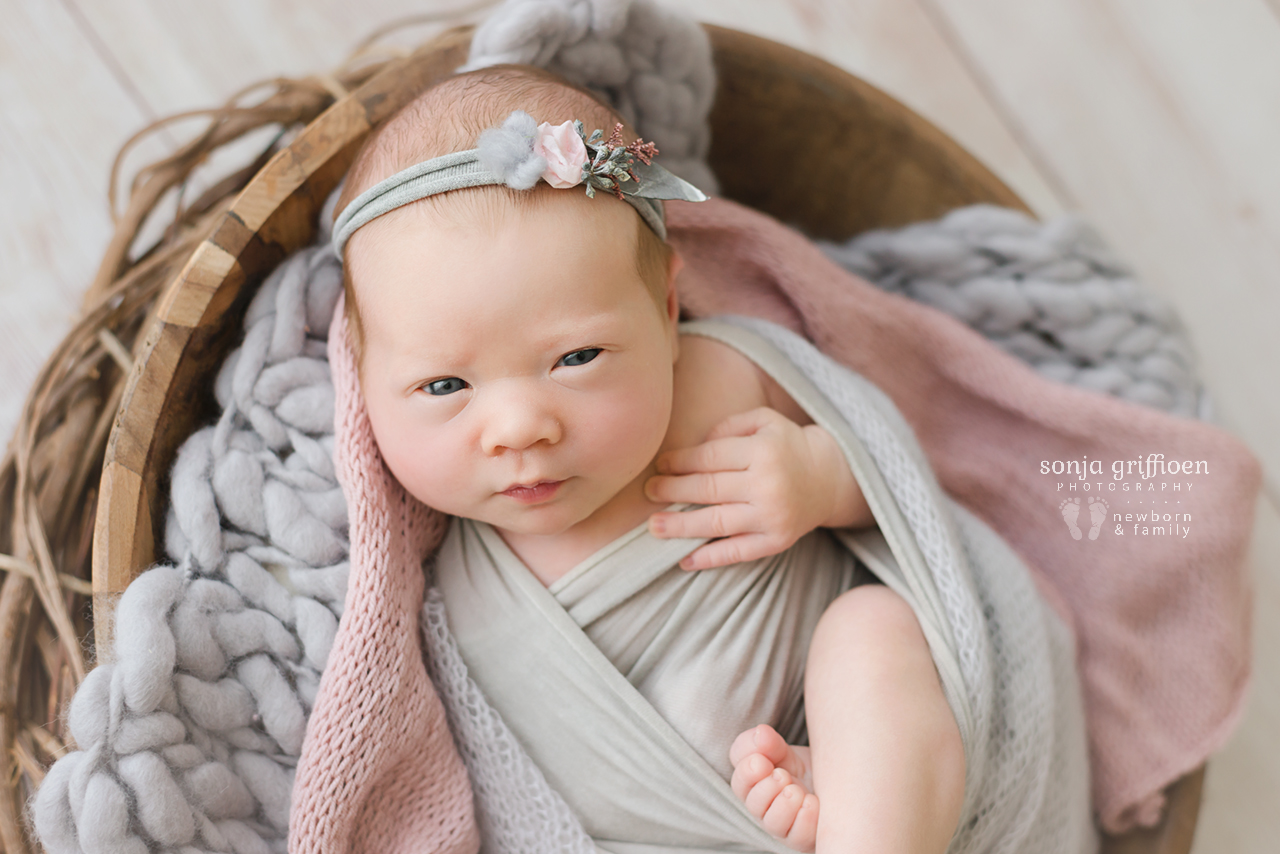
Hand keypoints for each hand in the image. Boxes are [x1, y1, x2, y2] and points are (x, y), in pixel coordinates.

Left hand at [645, 407, 868, 569]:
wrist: (828, 478)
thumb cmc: (785, 445)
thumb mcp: (763, 420)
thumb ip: (728, 426)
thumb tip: (695, 449)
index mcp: (762, 451)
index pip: (709, 457)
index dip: (679, 462)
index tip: (659, 465)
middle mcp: (768, 485)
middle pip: (708, 489)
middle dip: (673, 491)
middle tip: (648, 492)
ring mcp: (772, 517)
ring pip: (716, 523)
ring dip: (680, 526)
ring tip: (654, 526)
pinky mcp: (777, 542)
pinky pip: (738, 552)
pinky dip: (710, 558)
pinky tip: (684, 560)